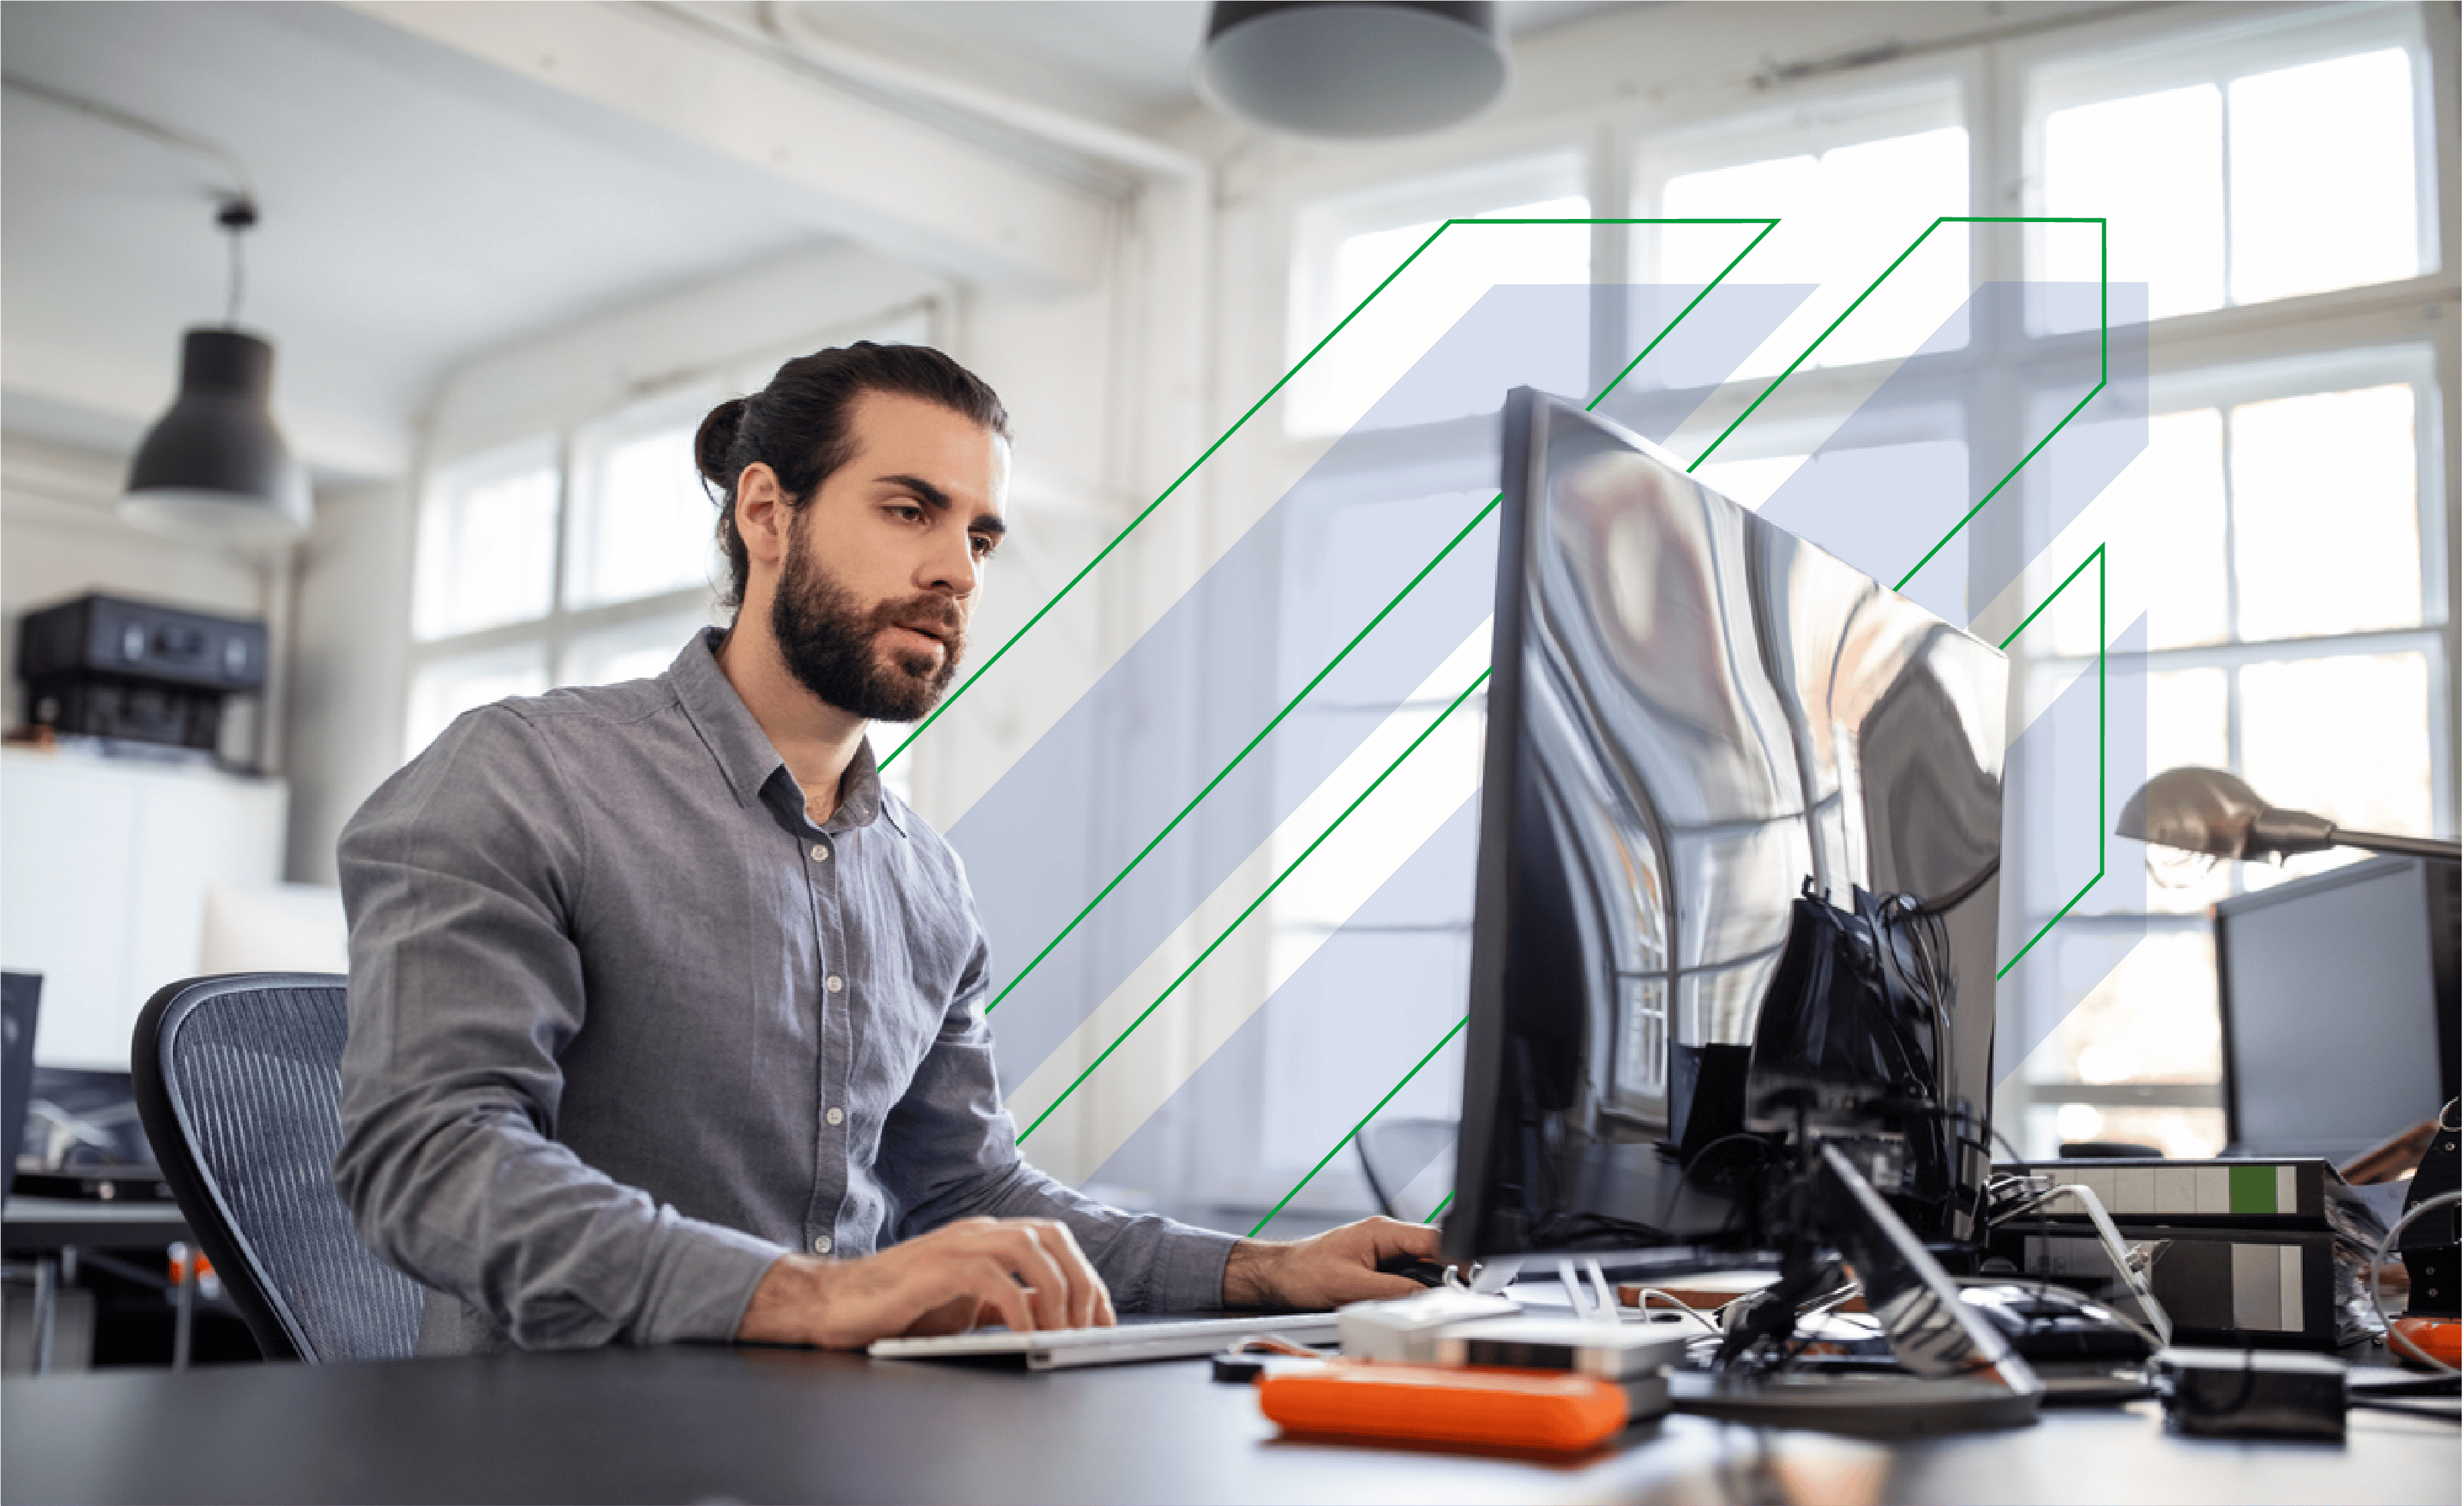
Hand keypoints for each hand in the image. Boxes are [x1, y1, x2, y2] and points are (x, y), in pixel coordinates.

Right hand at [737, 1216, 1115, 1348]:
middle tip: (1092, 1329)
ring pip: (1030, 1248)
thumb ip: (1007, 1305)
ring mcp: (957, 1244)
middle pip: (1053, 1237)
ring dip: (1057, 1292)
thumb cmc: (900, 1308)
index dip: (1088, 1278)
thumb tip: (1053, 1318)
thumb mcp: (967, 1307)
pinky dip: (1019, 1307)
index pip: (1056, 1242)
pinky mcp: (936, 1267)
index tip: (1104, 1321)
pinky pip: (992, 1279)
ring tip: (1063, 1335)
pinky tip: (1028, 1337)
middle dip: (1083, 1282)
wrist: (836, 1304)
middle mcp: (978, 1232)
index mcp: (988, 1238)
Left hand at [1221, 1216, 1447, 1309]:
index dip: (1457, 1259)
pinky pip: (1404, 1276)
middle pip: (1432, 1254)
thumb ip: (1391, 1291)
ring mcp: (1381, 1250)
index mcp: (1382, 1231)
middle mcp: (1386, 1236)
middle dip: (1443, 1277)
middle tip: (1449, 1302)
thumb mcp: (1350, 1287)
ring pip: (1420, 1266)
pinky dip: (1409, 1290)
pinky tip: (1404, 1303)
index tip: (1471, 1281)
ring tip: (1423, 1306)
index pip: (1433, 1239)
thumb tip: (1425, 1298)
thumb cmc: (1303, 1273)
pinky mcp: (1376, 1264)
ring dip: (1425, 1285)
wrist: (1277, 1277)